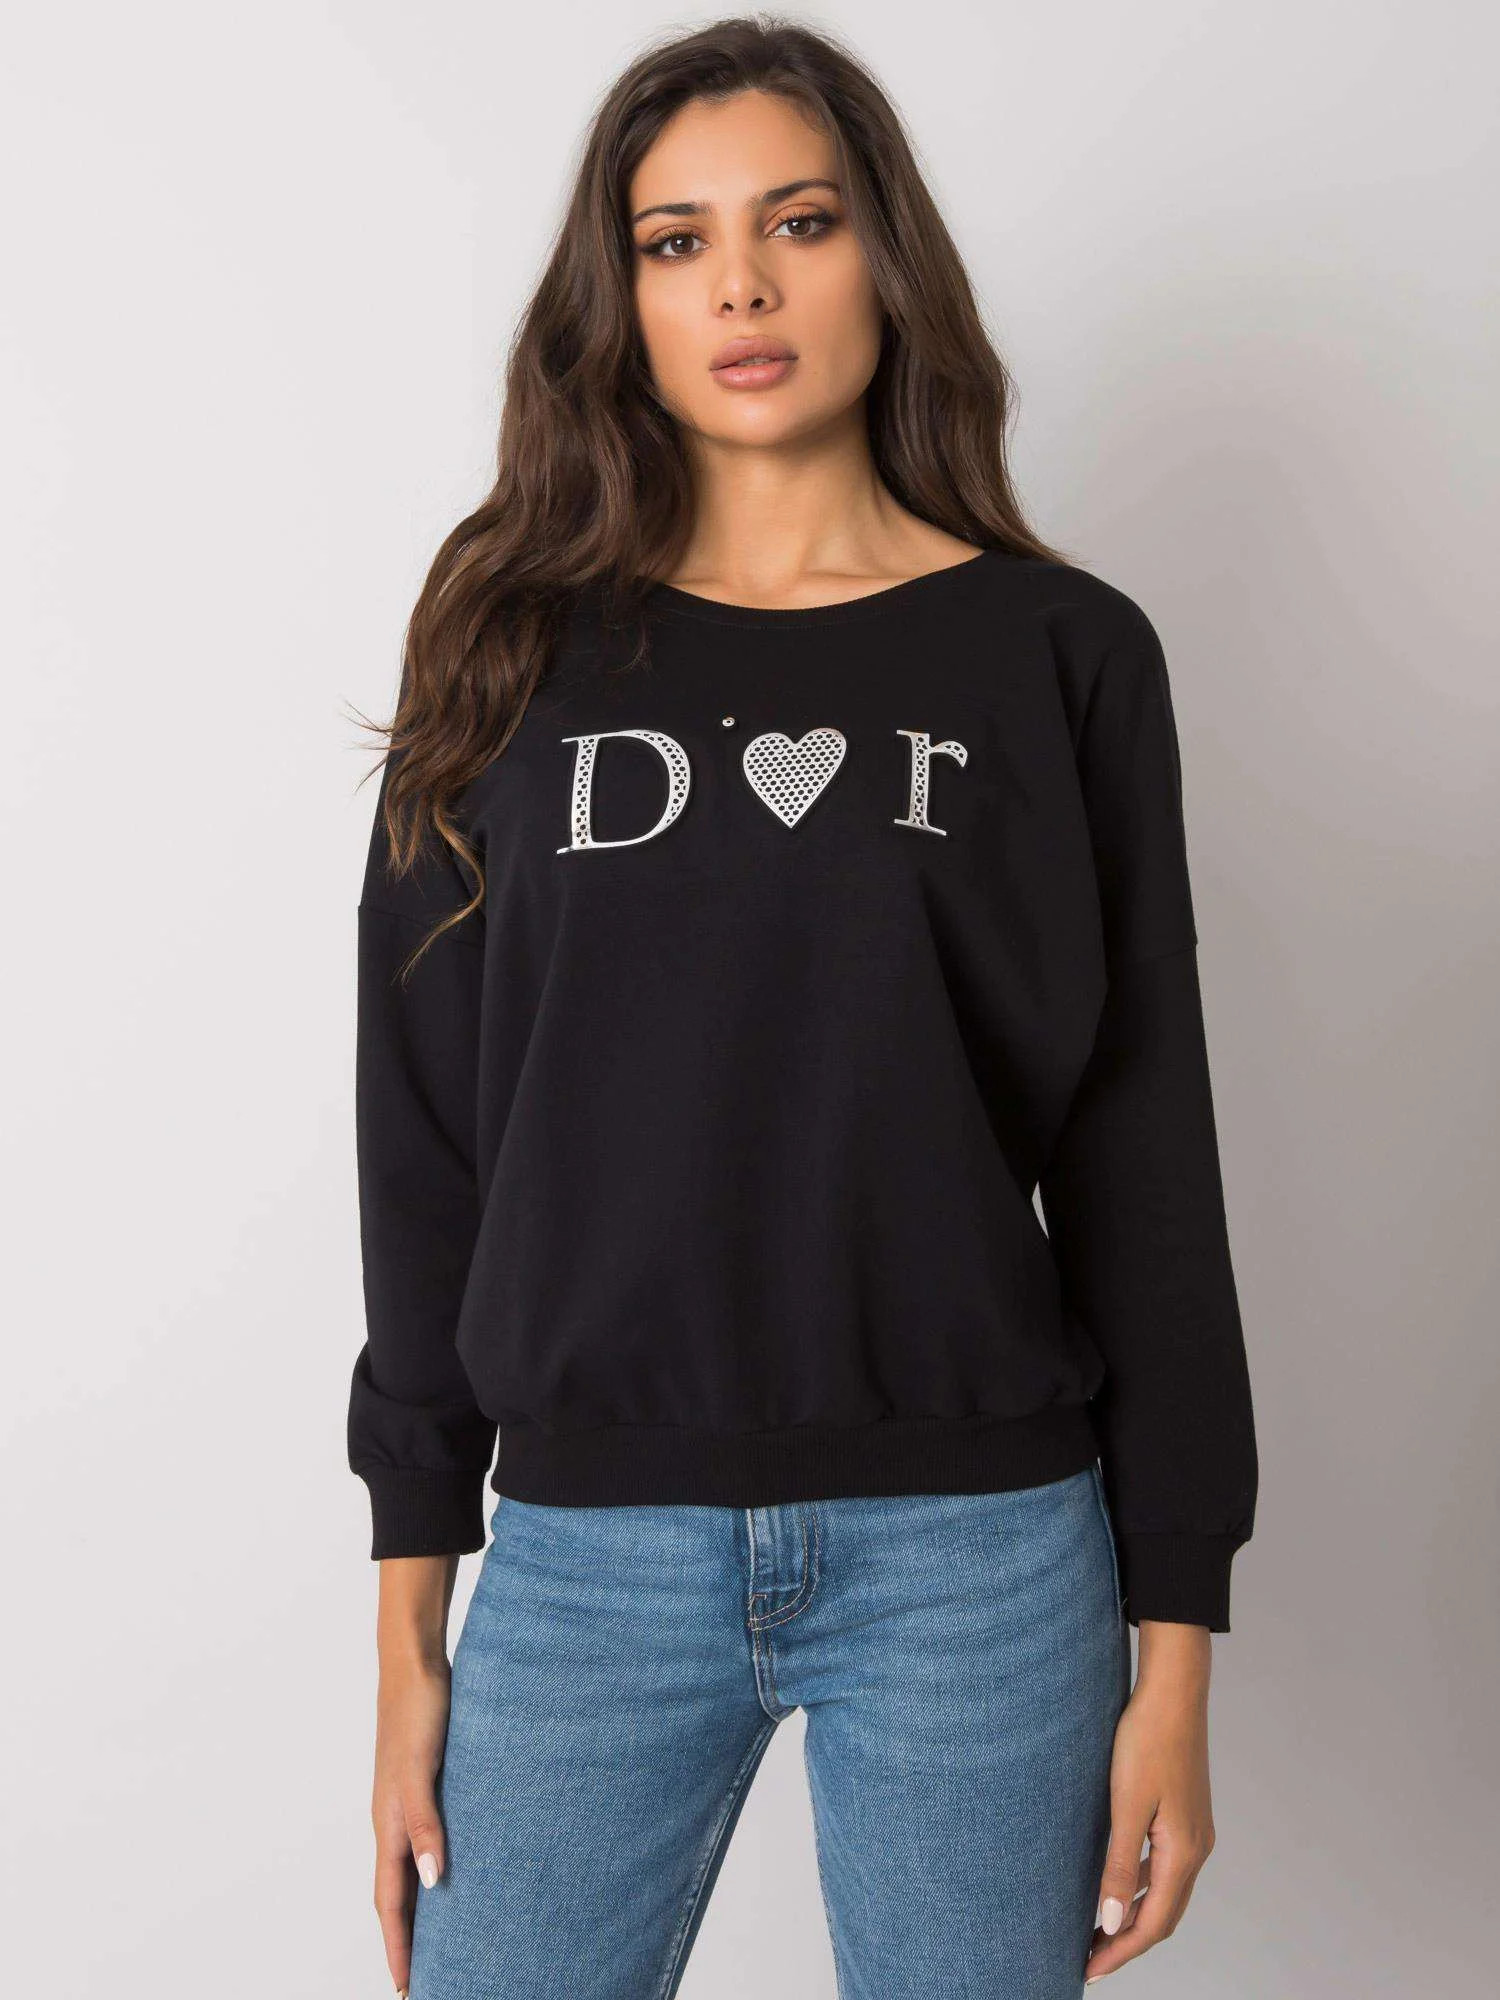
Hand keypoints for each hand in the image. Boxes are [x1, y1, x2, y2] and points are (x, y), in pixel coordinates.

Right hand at [371, 1655, 452, 1998]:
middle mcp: (394, 1819)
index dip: (399, 1946)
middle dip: (407, 1938)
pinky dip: (433, 1866)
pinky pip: (424, 1839)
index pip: (390, 1901)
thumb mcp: (420, 1769)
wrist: (415, 1662)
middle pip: (396, 1893)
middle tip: (425, 1977)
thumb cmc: (416, 1710)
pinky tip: (454, 1868)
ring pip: (409, 1868)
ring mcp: (407, 1801)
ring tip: (439, 1938)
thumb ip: (425, 1823)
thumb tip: (432, 1881)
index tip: (407, 1988)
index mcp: (389, 1823)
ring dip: (419, 1906)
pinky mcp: (424, 1782)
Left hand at [1085, 1621, 1215, 1983]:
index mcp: (1183, 1853)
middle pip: (1163, 1915)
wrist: (1174, 1692)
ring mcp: (1195, 1833)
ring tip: (1099, 1932)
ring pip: (1165, 1893)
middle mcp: (1196, 1849)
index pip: (1152, 1923)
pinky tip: (1119, 1886)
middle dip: (1128, 1942)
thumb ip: (1118, 1866)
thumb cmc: (1147, 1741)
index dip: (1121, 1951)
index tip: (1089, 1969)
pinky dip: (1142, 1888)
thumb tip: (1110, 1924)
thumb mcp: (1126, 1805)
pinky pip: (1165, 1868)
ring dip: (1134, 1917)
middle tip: (1090, 1959)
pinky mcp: (1186, 1816)